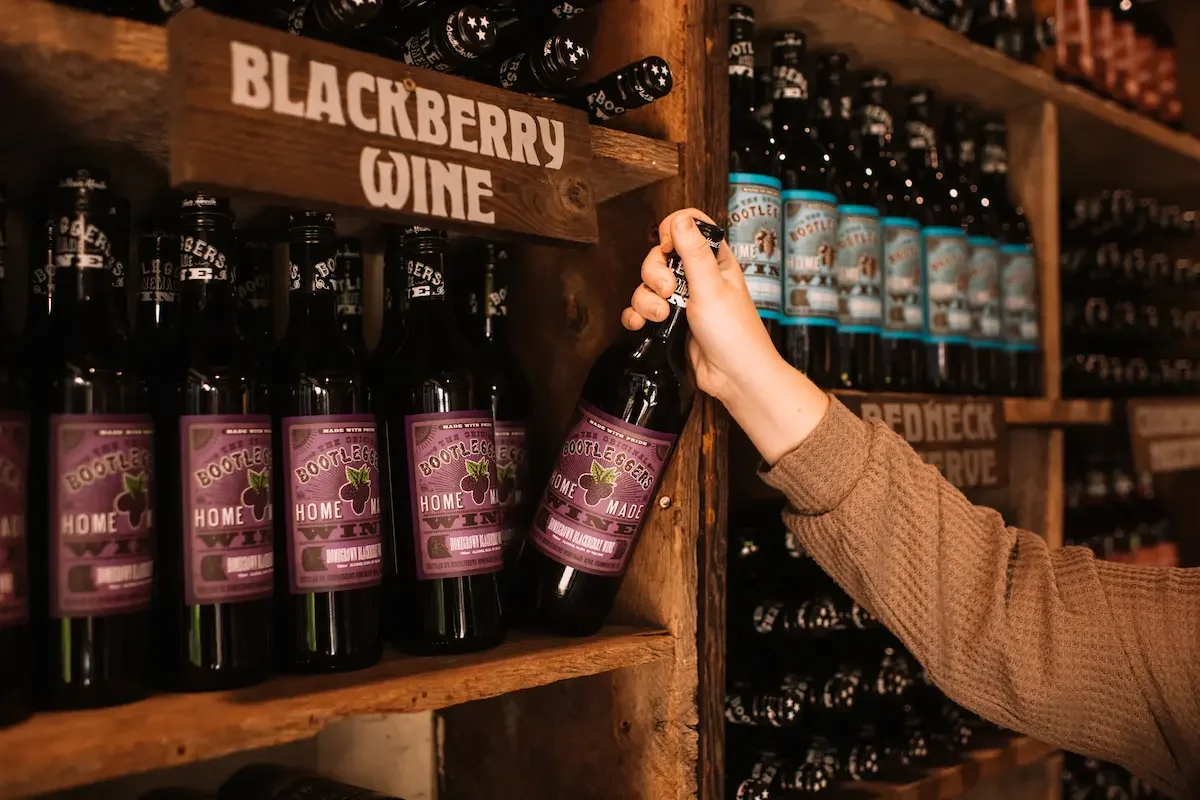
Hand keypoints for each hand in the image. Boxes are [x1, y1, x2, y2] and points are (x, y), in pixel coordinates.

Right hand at [620, 209, 781, 404]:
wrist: (735, 377)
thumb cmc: (734, 332)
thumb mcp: (712, 287)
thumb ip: (693, 252)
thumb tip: (680, 218)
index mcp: (714, 261)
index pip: (689, 226)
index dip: (672, 231)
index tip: (668, 248)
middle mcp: (696, 278)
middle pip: (659, 257)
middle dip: (654, 274)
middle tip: (668, 292)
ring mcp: (682, 301)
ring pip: (647, 286)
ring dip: (646, 300)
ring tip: (661, 316)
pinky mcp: (670, 323)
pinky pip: (642, 311)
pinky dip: (636, 316)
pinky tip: (640, 325)